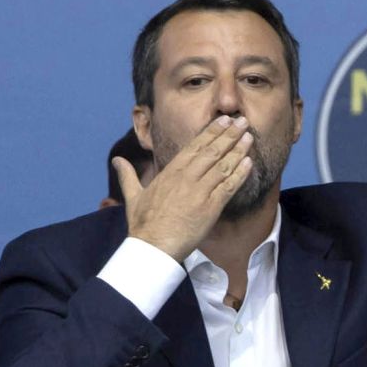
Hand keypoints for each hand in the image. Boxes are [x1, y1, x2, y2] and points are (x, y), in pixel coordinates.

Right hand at [117, 116, 253, 261]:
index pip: (194, 146)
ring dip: (238, 150)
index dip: (211, 132)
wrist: (153, 246)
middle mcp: (186, 178)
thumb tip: (116, 160)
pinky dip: (240, 174)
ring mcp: (200, 192)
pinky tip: (250, 163)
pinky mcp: (211, 208)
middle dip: (228, 135)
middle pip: (211, 151)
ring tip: (249, 137)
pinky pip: (229, 187)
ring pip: (223, 166)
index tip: (223, 121)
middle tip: (243, 121)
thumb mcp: (133, 195)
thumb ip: (128, 175)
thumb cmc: (143, 224)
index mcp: (170, 172)